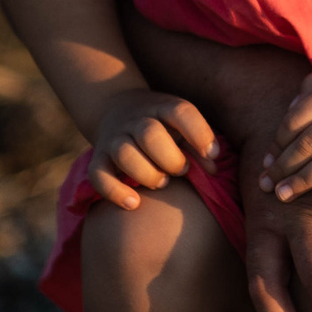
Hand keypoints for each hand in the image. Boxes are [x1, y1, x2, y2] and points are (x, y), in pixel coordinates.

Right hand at [87, 88, 219, 209]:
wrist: (115, 108)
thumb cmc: (162, 125)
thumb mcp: (181, 126)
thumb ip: (199, 145)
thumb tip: (213, 170)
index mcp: (162, 107)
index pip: (181, 113)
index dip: (200, 133)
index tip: (213, 155)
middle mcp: (136, 120)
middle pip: (150, 134)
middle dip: (170, 158)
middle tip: (182, 170)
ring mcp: (114, 138)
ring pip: (124, 154)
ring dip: (147, 173)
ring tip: (163, 183)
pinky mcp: (98, 158)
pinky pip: (98, 175)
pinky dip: (115, 192)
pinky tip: (134, 203)